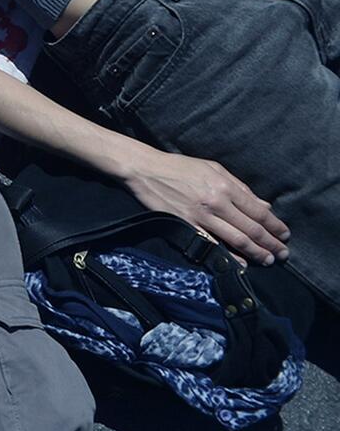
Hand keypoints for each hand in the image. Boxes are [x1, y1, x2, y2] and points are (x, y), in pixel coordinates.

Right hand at [121, 149, 288, 265]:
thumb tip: (265, 205)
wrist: (145, 169)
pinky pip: (212, 244)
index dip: (275, 225)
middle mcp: (216, 202)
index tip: (285, 235)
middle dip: (271, 243)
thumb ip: (240, 187)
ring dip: (256, 252)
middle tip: (283, 254)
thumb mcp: (213, 169)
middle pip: (252, 228)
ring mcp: (200, 216)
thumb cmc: (180, 167)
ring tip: (268, 260)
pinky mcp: (186, 225)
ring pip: (237, 239)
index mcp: (225, 186)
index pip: (259, 211)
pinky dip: (229, 256)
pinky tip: (241, 263)